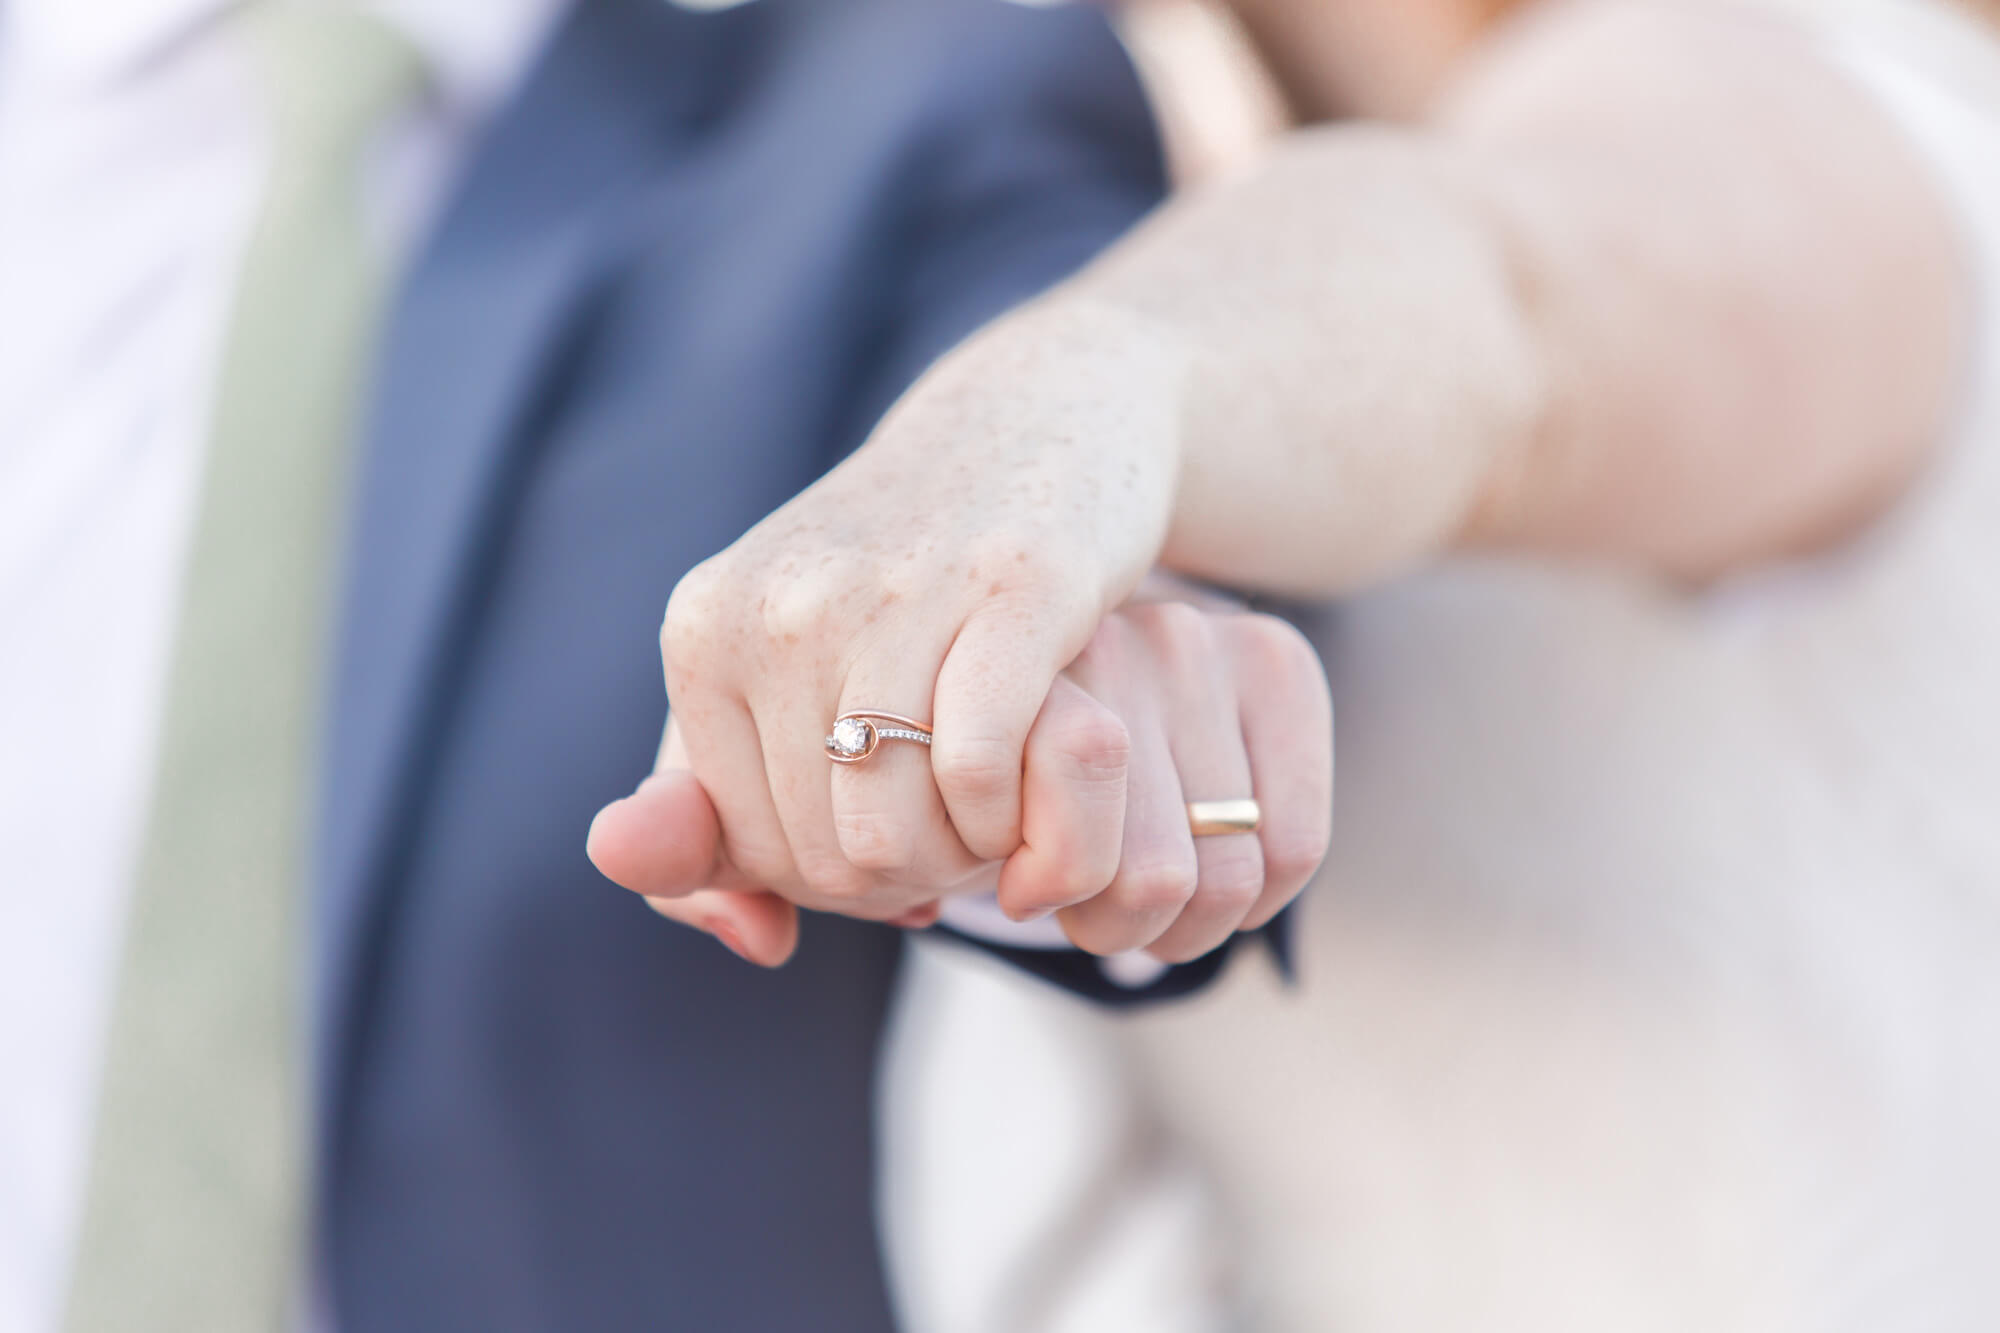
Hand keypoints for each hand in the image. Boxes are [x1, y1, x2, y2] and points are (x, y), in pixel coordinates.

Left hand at [629, 315, 1188, 927]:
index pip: (743, 849)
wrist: (1036, 423)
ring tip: (987, 819)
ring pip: (888, 834)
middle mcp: (778, 605)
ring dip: (957, 860)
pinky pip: (976, 767)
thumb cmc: (905, 583)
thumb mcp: (787, 678)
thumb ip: (721, 818)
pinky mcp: (1012, 585)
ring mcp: (892, 590)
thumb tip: (752, 941)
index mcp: (705, 628)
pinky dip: (1006, 818)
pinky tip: (1028, 790)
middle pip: (819, 856)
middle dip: (897, 875)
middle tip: (951, 830)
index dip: (827, 876)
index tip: (885, 830)